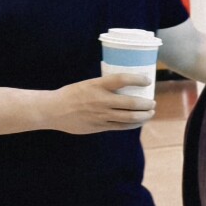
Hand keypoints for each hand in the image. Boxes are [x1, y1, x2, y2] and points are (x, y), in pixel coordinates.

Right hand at [42, 75, 156, 132]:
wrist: (53, 110)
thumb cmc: (72, 94)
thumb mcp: (88, 84)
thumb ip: (105, 86)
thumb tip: (125, 85)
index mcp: (97, 85)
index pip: (122, 79)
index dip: (138, 79)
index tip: (148, 80)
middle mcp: (101, 100)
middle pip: (132, 103)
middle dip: (147, 104)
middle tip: (153, 102)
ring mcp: (101, 115)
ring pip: (129, 117)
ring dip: (144, 115)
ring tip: (150, 113)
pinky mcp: (99, 126)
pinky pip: (121, 127)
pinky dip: (133, 124)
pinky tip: (139, 122)